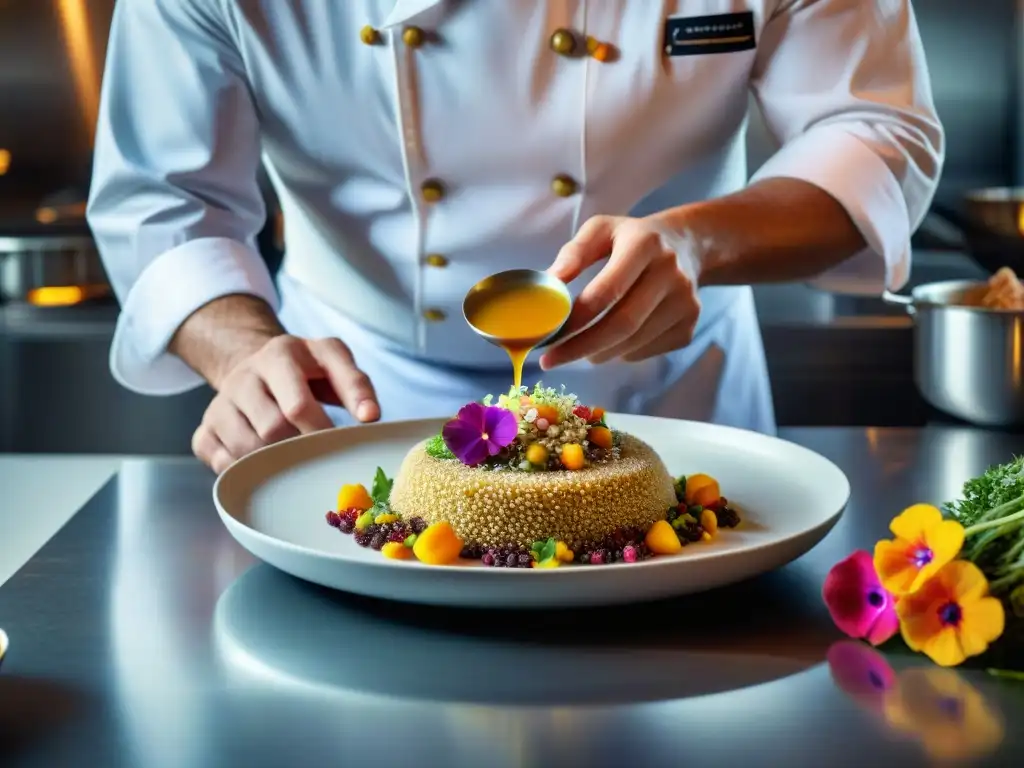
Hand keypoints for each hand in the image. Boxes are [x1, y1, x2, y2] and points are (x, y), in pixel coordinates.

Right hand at [191, 335, 379, 473]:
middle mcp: (245, 374)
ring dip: (274, 460)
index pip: (298, 403)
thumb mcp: (334, 362)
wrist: (258, 364)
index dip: (321, 429)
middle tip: (318, 452)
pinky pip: (219, 460)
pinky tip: (262, 462)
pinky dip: (244, 469)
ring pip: (246, 448)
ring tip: (293, 455)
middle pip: (272, 429)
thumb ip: (356, 384)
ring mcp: (221, 402)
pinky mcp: (205, 427)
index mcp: (281, 354)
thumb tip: (370, 417)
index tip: (341, 445)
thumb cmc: (306, 370)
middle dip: (300, 447)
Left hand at [539, 215, 701, 368]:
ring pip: (633, 343)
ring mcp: (685, 302)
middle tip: (552, 359)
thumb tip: (549, 284)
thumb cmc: (632, 239)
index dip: (576, 318)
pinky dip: (621, 352)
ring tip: (579, 347)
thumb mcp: (601, 230)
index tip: (548, 336)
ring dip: (598, 352)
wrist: (687, 245)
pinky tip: (612, 340)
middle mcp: (671, 273)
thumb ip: (573, 254)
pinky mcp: (690, 325)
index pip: (608, 290)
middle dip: (582, 347)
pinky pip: (646, 351)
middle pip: (623, 324)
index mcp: (645, 244)